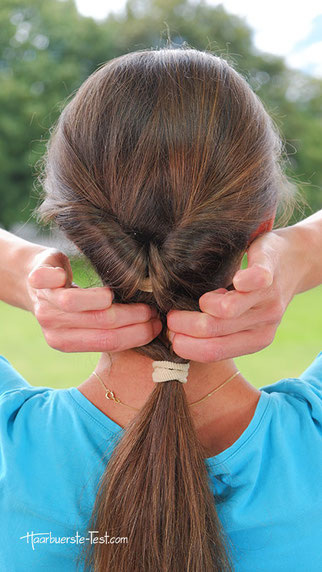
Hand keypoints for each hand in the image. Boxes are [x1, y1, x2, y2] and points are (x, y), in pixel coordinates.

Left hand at [27, 249, 161, 352]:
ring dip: (109, 299)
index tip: (158, 326)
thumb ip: (105, 328)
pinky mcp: (36, 280)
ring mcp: (43, 304)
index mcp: (65, 342)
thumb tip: (150, 331)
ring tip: (130, 293)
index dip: (137, 335)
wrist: (30, 279)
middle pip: (101, 325)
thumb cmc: (68, 300)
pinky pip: (47, 280)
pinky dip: (60, 276)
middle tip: (154, 310)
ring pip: (78, 305)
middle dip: (134, 317)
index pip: (108, 342)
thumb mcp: (84, 321)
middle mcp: (52, 327)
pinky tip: (69, 275)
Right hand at [167, 227, 302, 362]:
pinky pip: (254, 281)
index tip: (169, 334)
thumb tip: (176, 337)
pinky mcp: (269, 273)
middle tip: (170, 315)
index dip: (185, 346)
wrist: (295, 260)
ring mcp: (267, 300)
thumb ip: (219, 329)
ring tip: (195, 298)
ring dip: (201, 303)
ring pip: (225, 311)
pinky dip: (241, 281)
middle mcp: (264, 325)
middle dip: (182, 325)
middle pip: (212, 332)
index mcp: (256, 341)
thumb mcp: (243, 318)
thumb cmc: (257, 291)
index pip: (213, 352)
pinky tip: (232, 280)